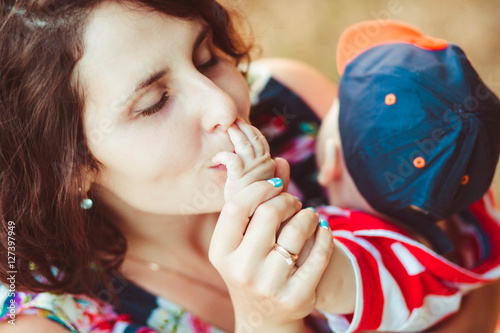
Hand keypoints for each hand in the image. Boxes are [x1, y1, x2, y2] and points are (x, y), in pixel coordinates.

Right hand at [209, 160, 333, 331]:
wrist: (263, 318)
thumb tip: (279, 160)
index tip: (276, 186)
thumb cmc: (251, 266)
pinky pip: (319, 254)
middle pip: (269, 212)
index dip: (259, 188)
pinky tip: (323, 230)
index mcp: (221, 252)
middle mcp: (241, 270)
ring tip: (309, 217)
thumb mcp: (244, 240)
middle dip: (288, 200)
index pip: (237, 206)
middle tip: (294, 204)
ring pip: (298, 230)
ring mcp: (268, 285)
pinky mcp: (296, 296)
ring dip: (309, 215)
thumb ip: (260, 200)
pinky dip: (325, 235)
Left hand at [212, 118, 274, 200]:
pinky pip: (231, 158)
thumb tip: (281, 160)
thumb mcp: (263, 188)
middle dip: (242, 126)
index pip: (260, 141)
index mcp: (270, 165)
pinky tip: (216, 158)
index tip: (239, 124)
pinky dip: (223, 154)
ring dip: (234, 132)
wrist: (249, 222)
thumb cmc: (254, 206)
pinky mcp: (239, 177)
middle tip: (231, 119)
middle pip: (253, 138)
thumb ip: (271, 174)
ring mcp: (253, 170)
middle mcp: (265, 165)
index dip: (249, 130)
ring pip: (243, 143)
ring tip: (225, 127)